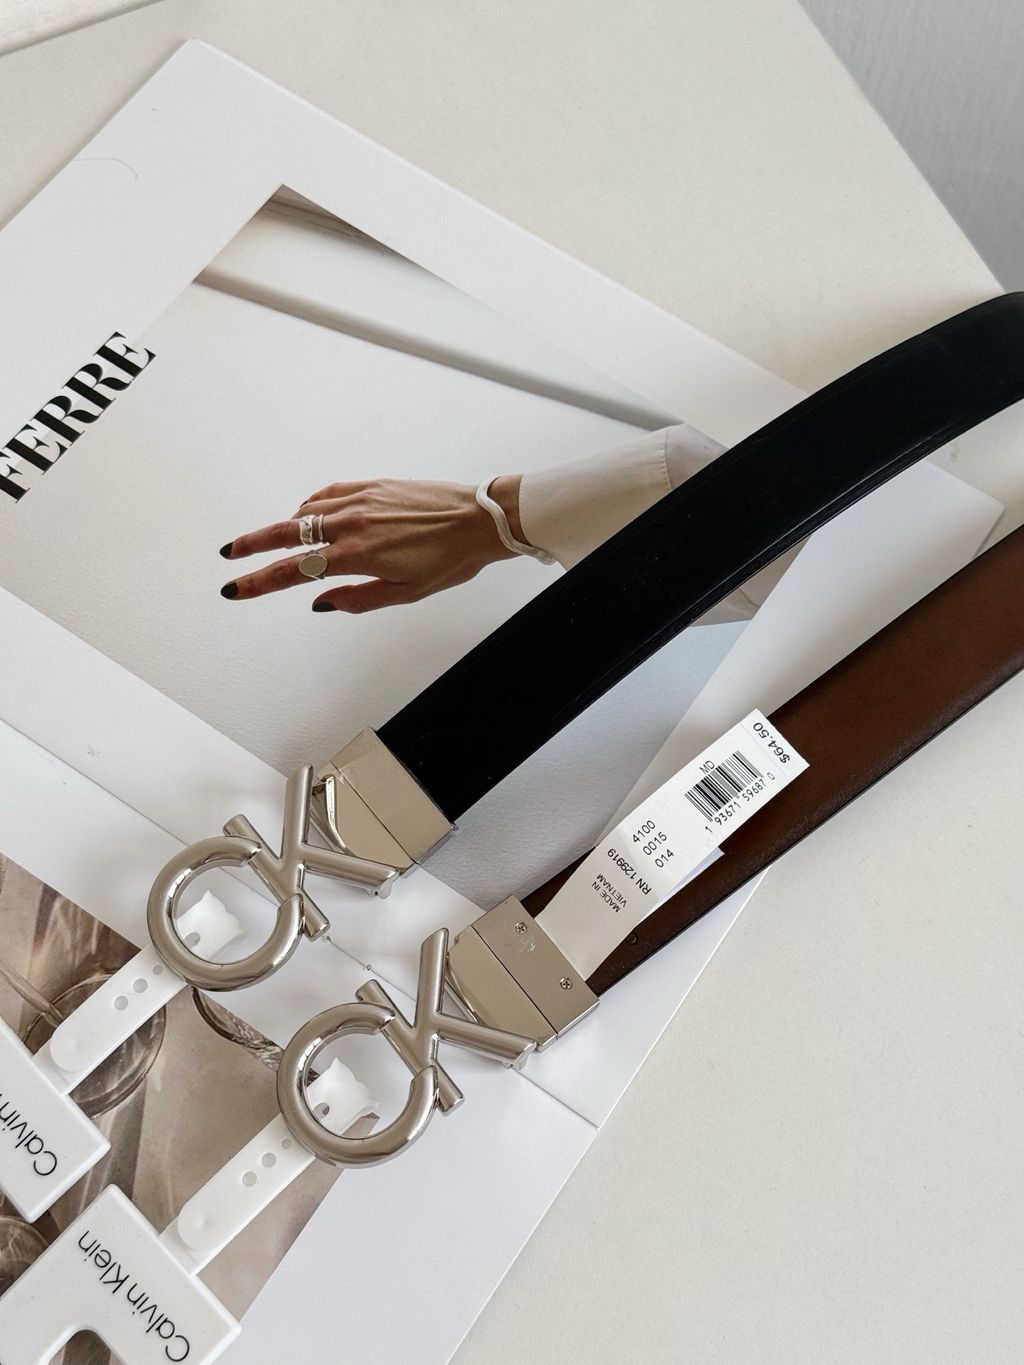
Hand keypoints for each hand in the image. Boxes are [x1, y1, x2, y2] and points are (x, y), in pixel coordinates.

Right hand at [219, 476, 523, 612]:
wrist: (481, 520)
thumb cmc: (452, 559)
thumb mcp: (407, 593)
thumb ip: (358, 599)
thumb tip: (320, 602)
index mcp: (358, 555)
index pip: (294, 571)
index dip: (259, 582)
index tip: (234, 588)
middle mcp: (353, 523)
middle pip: (286, 534)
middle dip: (252, 545)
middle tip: (229, 555)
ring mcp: (361, 500)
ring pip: (306, 513)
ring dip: (283, 528)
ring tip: (272, 541)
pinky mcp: (372, 485)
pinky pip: (328, 495)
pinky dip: (310, 507)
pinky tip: (307, 516)